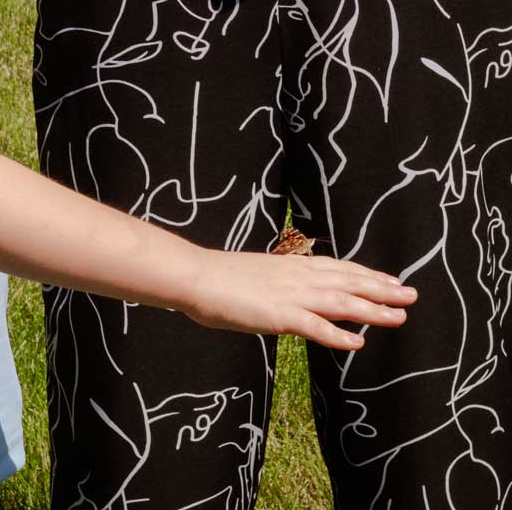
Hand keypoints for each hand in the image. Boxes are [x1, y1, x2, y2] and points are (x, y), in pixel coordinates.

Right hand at [188, 249, 417, 349]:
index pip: (337, 267)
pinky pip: (314, 327)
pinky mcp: (278, 315)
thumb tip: (286, 289)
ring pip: (340, 301)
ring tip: (399, 317)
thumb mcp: (256, 272)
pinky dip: (338, 335)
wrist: (196, 275)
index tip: (390, 279)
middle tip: (411, 294)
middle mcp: (296, 276)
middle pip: (347, 281)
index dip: (366, 274)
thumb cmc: (218, 276)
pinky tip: (358, 344)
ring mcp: (289, 295)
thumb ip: (276, 280)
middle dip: (381, 288)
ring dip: (372, 310)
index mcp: (290, 265)